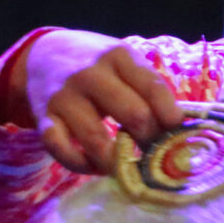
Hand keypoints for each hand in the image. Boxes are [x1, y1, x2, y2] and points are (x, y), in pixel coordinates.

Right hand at [0, 30, 182, 173]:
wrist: (43, 55)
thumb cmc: (98, 66)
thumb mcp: (124, 63)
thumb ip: (149, 88)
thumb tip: (180, 128)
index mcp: (118, 57)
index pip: (154, 89)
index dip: (171, 117)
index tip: (178, 136)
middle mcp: (90, 74)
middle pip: (133, 116)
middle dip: (150, 141)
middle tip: (155, 154)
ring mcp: (65, 97)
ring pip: (97, 140)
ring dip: (117, 161)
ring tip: (128, 167)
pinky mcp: (44, 118)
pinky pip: (62, 150)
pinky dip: (81, 165)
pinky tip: (94, 165)